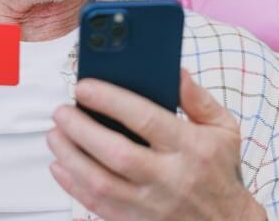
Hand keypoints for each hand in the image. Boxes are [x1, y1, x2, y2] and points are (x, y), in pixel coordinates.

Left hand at [47, 70, 265, 220]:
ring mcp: (152, 204)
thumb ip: (198, 98)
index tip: (85, 87)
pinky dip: (73, 187)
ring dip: (71, 157)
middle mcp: (170, 177)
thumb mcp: (223, 128)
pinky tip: (60, 166)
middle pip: (117, 153)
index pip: (145, 119)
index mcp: (191, 147)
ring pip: (101, 183)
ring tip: (55, 134)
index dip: (111, 100)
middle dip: (82, 130)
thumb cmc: (220, 171)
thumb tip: (176, 71)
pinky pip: (98, 207)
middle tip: (62, 111)